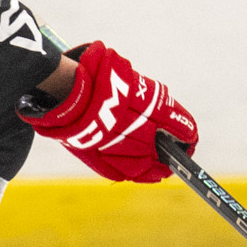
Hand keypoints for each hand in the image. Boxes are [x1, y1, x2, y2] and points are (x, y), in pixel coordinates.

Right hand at [24, 41, 196, 183]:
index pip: (173, 122)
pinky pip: (116, 170)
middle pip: (156, 147)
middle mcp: (129, 123)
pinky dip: (130, 174)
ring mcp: (110, 141)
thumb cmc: (92, 71)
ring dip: (153, 170)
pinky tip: (141, 175)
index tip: (189, 138)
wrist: (57, 82)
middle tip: (176, 159)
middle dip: (168, 154)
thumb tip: (165, 116)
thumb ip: (143, 92)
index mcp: (140, 100)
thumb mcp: (121, 72)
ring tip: (161, 172)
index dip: (184, 133)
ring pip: (139, 164)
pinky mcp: (92, 152)